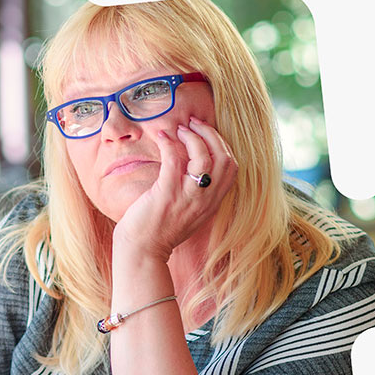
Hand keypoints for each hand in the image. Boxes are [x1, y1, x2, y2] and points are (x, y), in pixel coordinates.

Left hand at [113, 117, 237, 260]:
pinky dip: (169, 143)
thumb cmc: (159, 229)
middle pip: (224, 158)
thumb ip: (195, 189)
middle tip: (193, 124)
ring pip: (204, 158)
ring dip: (192, 137)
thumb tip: (189, 159)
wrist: (143, 250)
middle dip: (211, 134)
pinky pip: (174, 160)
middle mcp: (206, 200)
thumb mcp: (187, 210)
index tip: (205, 133)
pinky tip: (162, 136)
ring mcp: (188, 198)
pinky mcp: (167, 194)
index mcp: (212, 202)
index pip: (232, 167)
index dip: (222, 144)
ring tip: (179, 129)